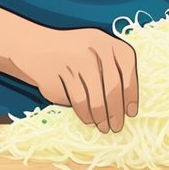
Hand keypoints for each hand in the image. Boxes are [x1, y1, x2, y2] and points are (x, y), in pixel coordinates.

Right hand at [9, 27, 137, 132]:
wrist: (36, 47)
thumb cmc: (75, 55)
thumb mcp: (98, 51)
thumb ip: (114, 71)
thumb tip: (127, 107)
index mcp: (108, 42)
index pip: (128, 69)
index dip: (132, 93)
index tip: (131, 112)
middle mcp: (94, 48)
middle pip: (113, 86)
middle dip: (116, 111)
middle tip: (117, 126)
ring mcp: (75, 61)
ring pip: (95, 97)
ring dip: (101, 117)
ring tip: (104, 127)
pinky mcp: (60, 75)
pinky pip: (78, 101)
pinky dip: (85, 114)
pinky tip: (89, 120)